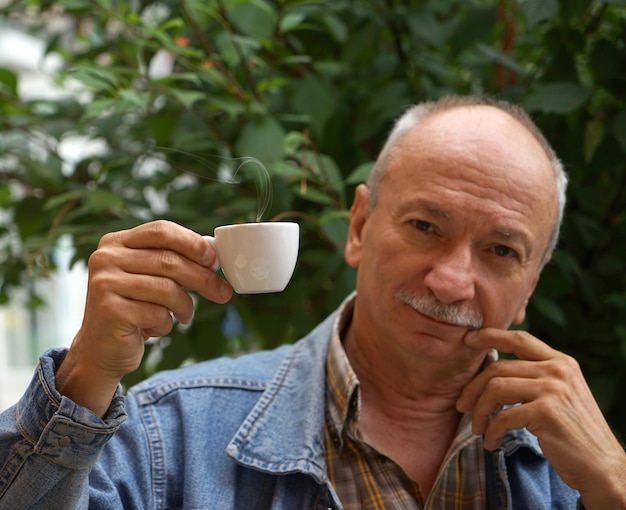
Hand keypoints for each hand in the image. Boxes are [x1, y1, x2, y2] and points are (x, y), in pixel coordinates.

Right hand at [56, 220, 232, 415]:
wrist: (100, 349)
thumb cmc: (133, 309)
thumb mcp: (148, 278)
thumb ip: (171, 262)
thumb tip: (213, 257)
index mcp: (116, 242)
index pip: (161, 230)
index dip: (192, 243)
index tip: (214, 260)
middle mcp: (106, 258)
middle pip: (169, 261)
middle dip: (203, 278)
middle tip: (223, 293)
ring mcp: (104, 283)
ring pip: (167, 289)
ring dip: (185, 306)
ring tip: (184, 316)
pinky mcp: (109, 310)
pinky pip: (157, 313)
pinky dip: (166, 324)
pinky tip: (156, 328)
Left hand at [456, 328, 625, 508]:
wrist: (601, 465)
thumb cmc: (572, 430)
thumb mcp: (559, 393)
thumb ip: (535, 376)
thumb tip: (494, 367)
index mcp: (560, 361)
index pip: (520, 338)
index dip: (490, 336)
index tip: (468, 339)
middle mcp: (557, 370)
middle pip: (499, 367)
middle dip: (473, 387)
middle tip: (462, 406)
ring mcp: (553, 389)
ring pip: (495, 388)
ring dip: (479, 411)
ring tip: (478, 428)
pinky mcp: (546, 412)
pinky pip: (503, 416)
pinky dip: (492, 431)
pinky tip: (491, 442)